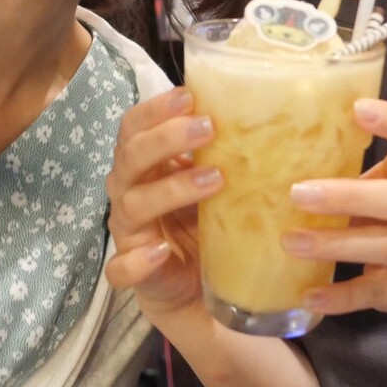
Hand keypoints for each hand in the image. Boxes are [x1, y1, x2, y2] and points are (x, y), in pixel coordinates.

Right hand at [104, 88, 222, 323]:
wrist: (199, 290)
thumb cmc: (205, 224)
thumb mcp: (216, 184)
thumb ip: (224, 154)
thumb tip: (264, 113)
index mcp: (146, 166)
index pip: (134, 127)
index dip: (155, 110)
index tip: (189, 96)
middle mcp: (131, 193)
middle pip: (131, 158)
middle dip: (166, 139)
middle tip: (208, 128)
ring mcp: (130, 234)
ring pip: (131, 205)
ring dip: (170, 189)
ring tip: (213, 180)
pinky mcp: (135, 275)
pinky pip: (122, 269)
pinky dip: (138, 260)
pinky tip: (161, 251)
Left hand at [283, 99, 386, 321]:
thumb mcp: (381, 182)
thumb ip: (346, 164)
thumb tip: (271, 139)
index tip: (357, 109)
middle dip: (348, 196)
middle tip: (297, 193)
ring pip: (386, 246)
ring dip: (336, 245)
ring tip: (290, 242)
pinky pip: (376, 291)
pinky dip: (343, 296)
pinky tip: (310, 295)